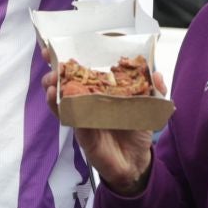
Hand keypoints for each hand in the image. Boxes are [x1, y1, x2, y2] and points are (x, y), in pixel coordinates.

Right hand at [43, 67, 155, 195]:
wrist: (136, 160)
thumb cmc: (136, 129)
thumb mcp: (148, 106)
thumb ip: (154, 90)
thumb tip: (157, 74)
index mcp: (100, 91)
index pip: (82, 71)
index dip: (70, 59)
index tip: (57, 47)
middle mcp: (87, 102)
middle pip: (65, 83)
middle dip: (55, 70)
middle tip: (51, 61)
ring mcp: (82, 116)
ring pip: (60, 100)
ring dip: (53, 88)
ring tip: (51, 82)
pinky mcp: (81, 132)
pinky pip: (68, 119)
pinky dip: (61, 109)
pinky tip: (57, 100)